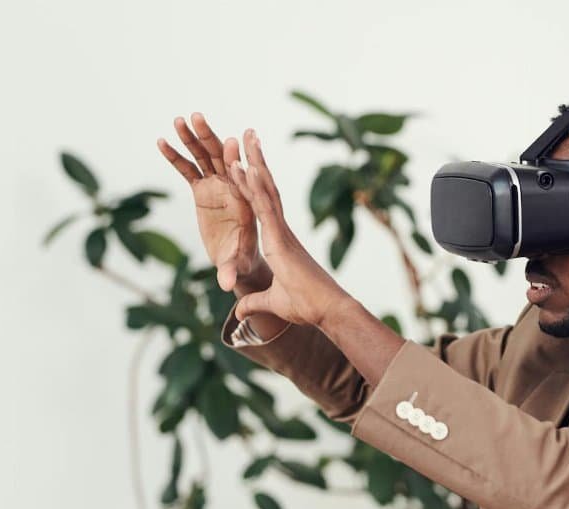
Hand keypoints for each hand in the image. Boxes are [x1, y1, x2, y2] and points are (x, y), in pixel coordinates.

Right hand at [158, 113, 267, 293]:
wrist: (240, 259)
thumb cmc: (243, 261)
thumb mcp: (237, 265)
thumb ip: (231, 270)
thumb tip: (226, 285)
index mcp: (247, 201)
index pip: (244, 178)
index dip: (237, 162)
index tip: (232, 144)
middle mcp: (233, 188)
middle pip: (222, 158)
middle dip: (210, 138)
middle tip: (199, 118)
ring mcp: (217, 186)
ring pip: (205, 157)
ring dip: (192, 138)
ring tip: (179, 119)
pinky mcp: (203, 190)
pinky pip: (188, 169)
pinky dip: (176, 156)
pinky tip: (161, 141)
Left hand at [228, 130, 350, 326]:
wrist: (327, 310)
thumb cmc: (307, 306)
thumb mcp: (272, 303)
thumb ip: (255, 303)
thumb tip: (240, 312)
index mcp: (279, 241)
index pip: (263, 206)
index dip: (254, 184)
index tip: (246, 162)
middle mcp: (281, 231)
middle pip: (266, 189)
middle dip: (256, 161)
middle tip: (248, 136)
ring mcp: (281, 232)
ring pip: (265, 191)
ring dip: (254, 164)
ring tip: (244, 140)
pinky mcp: (281, 239)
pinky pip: (265, 209)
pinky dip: (255, 188)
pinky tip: (246, 168)